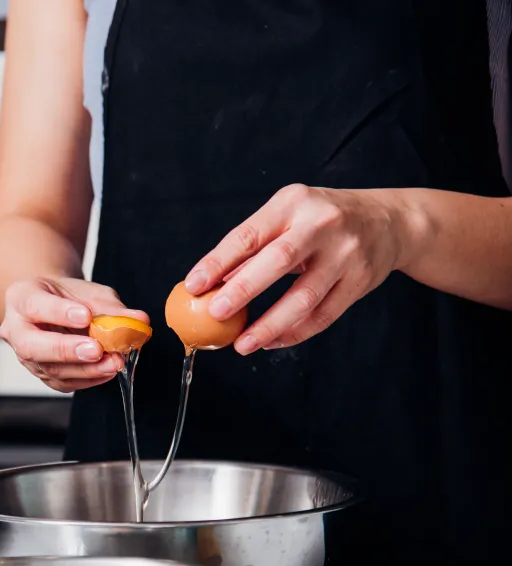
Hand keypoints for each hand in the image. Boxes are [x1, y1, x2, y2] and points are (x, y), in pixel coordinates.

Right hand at [0, 277, 149, 391]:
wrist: (56, 307)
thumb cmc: (68, 296)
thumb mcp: (87, 291)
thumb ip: (109, 306)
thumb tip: (138, 321)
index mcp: (21, 298)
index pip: (34, 305)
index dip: (59, 312)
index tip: (85, 315)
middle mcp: (15, 329)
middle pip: (32, 346)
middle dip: (66, 350)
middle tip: (96, 349)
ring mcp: (26, 356)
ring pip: (49, 369)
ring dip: (85, 369)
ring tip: (113, 362)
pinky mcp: (43, 374)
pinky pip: (62, 383)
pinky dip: (88, 378)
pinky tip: (107, 371)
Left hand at [184, 184, 412, 353]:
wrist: (388, 221)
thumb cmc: (321, 218)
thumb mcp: (287, 215)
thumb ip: (253, 245)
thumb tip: (210, 283)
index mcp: (293, 203)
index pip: (248, 235)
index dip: (218, 262)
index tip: (194, 285)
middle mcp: (322, 225)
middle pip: (278, 262)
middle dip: (243, 291)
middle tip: (215, 314)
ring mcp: (346, 254)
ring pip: (304, 297)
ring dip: (269, 325)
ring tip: (242, 344)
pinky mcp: (361, 281)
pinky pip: (324, 315)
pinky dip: (295, 333)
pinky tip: (271, 341)